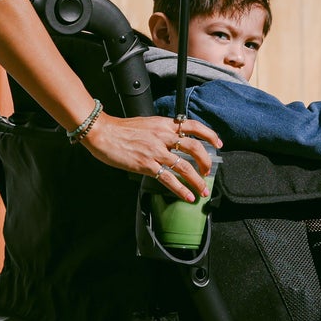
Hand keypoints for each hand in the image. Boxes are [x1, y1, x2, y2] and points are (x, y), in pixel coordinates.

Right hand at [82, 114, 221, 199]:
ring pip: (185, 166)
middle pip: (194, 147)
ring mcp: (156, 152)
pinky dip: (181, 189)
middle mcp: (163, 137)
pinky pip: (169, 179)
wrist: (102, 132)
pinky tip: (188, 196)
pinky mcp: (147, 165)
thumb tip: (171, 138)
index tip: (218, 142)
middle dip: (206, 161)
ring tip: (203, 190)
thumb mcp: (146, 123)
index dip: (209, 134)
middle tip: (208, 172)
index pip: (193, 126)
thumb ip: (160, 130)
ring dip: (197, 180)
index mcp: (164, 124)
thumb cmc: (120, 129)